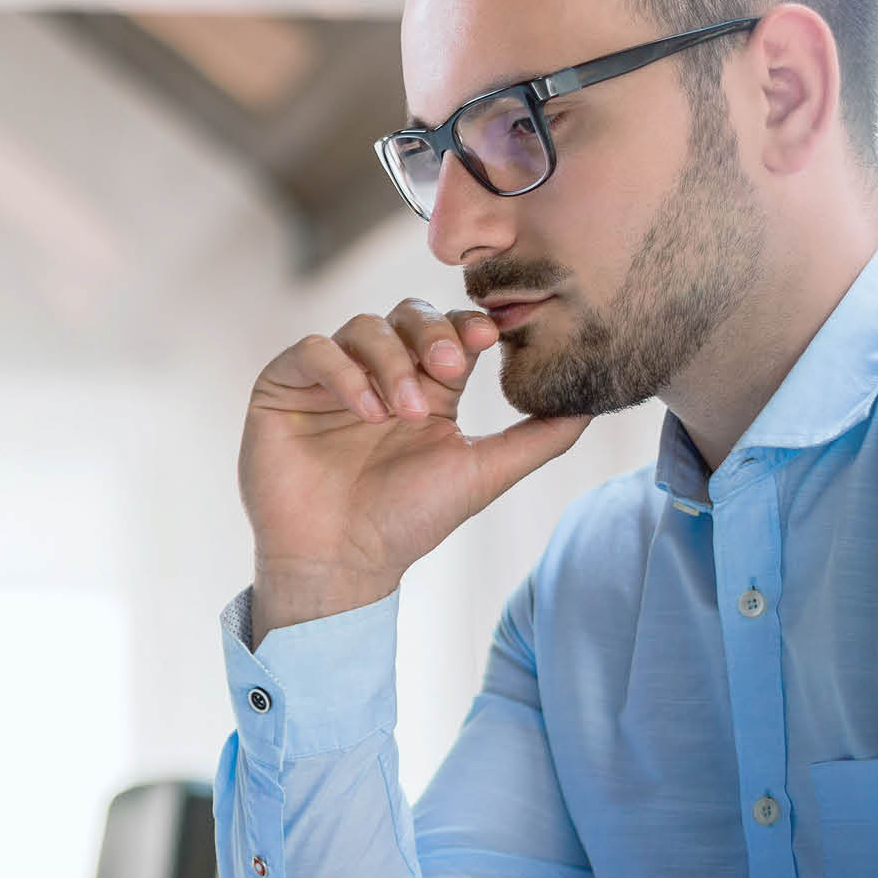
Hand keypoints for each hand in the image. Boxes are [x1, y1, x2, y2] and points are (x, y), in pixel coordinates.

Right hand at [240, 298, 589, 639]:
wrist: (339, 563)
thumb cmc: (406, 524)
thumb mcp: (484, 474)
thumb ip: (538, 438)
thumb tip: (592, 403)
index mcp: (425, 388)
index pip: (449, 330)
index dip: (468, 326)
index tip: (490, 340)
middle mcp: (377, 374)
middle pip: (407, 314)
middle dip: (434, 334)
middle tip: (451, 370)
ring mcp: (329, 378)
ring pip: (362, 327)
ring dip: (391, 363)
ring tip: (402, 414)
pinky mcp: (285, 386)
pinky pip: (313, 350)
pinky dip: (343, 372)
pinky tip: (366, 410)